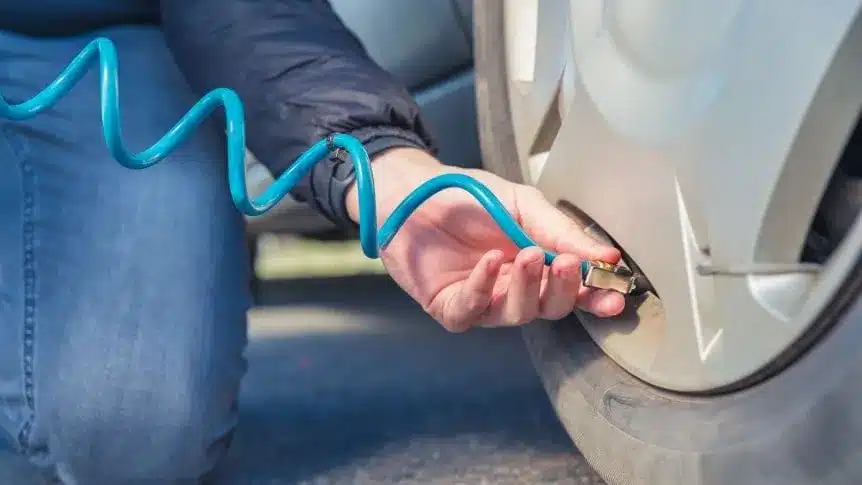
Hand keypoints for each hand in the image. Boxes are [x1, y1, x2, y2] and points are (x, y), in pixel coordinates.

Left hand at [346, 148, 625, 331]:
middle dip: (563, 290)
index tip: (616, 296)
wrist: (413, 190)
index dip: (595, 297)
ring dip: (528, 287)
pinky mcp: (449, 307)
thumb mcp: (523, 204)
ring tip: (528, 255)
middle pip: (549, 308)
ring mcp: (482, 302)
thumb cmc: (469, 197)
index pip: (573, 291)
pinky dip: (485, 287)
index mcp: (537, 267)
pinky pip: (472, 310)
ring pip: (516, 314)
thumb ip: (560, 231)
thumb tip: (608, 256)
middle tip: (565, 264)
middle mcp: (513, 290)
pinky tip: (491, 261)